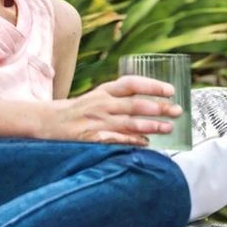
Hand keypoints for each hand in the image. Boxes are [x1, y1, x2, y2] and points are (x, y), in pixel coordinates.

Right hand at [54, 77, 181, 144]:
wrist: (48, 122)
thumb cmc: (79, 110)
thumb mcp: (98, 96)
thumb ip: (120, 97)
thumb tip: (151, 101)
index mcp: (105, 90)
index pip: (132, 83)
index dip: (153, 86)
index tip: (171, 90)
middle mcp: (102, 104)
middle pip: (135, 104)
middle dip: (158, 108)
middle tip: (178, 111)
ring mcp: (97, 122)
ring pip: (129, 122)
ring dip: (151, 125)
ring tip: (168, 127)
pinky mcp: (91, 138)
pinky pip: (115, 139)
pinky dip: (132, 141)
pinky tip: (146, 143)